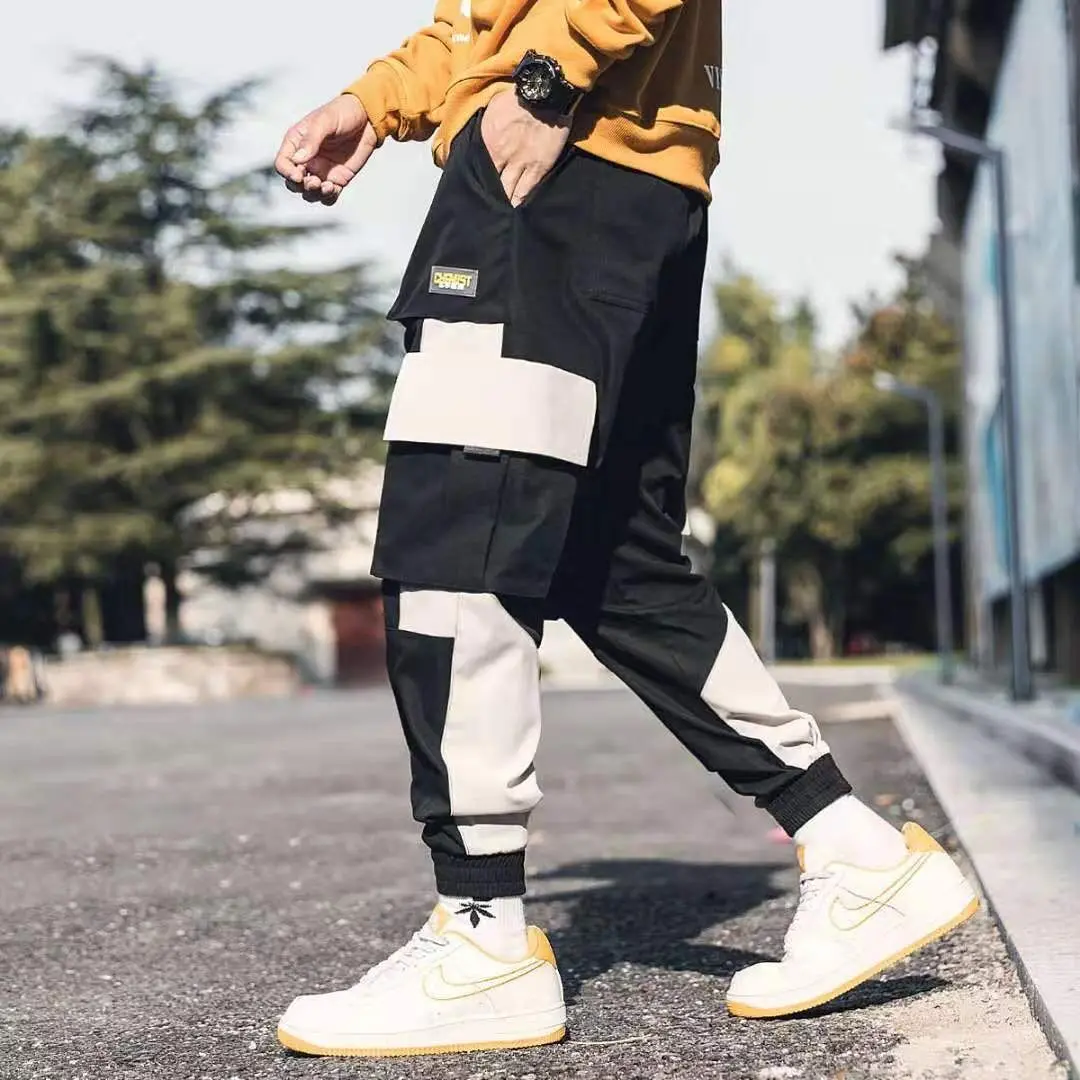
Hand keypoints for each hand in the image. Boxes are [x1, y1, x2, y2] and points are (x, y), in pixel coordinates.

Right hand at [275, 95, 377, 205]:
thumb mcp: (325, 121)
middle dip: (300, 186)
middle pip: (293, 183)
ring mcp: (321, 171)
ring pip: (309, 193)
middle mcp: (306, 160)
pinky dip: (328, 197)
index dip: (287, 173)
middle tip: (314, 181)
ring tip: (325, 186)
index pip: (282, 164)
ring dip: (313, 194)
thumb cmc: (343, 113)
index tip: (298, 175)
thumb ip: (311, 140)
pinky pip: (328, 196)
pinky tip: (333, 188)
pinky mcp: (337, 179)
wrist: (367, 119)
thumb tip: (298, 159)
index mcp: (297, 143)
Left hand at [480, 90, 570, 207]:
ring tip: (500, 215)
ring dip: (504, 203)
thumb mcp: (493, 109)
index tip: (475, 192)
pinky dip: (520, 200)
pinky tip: (516, 208)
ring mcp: (521, 164)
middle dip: (489, 198)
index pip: (479, 170)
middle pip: (493, 185)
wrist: (545, 93)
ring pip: (509, 191)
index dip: (478, 182)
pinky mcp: (538, 167)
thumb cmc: (518, 96)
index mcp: (489, 143)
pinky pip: (526, 189)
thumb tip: (479, 137)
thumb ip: (486, 128)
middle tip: (485, 210)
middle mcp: (502, 157)